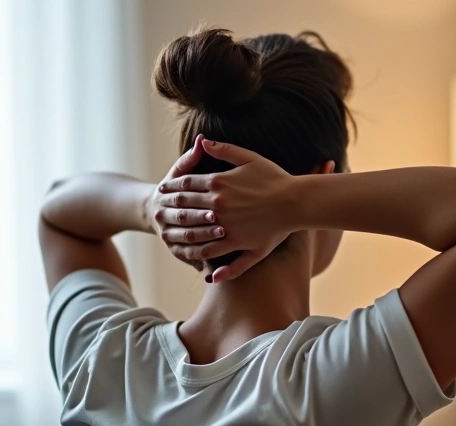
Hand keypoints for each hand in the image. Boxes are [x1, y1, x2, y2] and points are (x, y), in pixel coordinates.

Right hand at [148, 134, 222, 249]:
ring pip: (185, 236)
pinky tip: (216, 253)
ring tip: (222, 234)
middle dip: (201, 218)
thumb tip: (201, 138)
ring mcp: (166, 233)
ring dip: (203, 236)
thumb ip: (190, 158)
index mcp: (164, 194)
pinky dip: (199, 254)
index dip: (198, 197)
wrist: (153, 210)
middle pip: (183, 217)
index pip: (181, 195)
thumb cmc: (178, 188)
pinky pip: (186, 253)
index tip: (217, 199)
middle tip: (221, 219)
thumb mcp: (179, 172)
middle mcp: (162, 214)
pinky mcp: (173, 248)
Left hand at [155, 138, 301, 281]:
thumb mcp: (250, 157)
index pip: (186, 183)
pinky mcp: (237, 241)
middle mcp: (218, 204)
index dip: (173, 186)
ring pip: (194, 229)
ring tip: (172, 232)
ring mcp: (226, 224)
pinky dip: (200, 253)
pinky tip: (194, 254)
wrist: (296, 202)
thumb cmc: (276, 178)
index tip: (164, 189)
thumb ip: (224, 149)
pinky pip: (212, 250)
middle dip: (170, 206)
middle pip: (185, 205)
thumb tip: (202, 141)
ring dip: (181, 230)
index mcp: (218, 182)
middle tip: (159, 209)